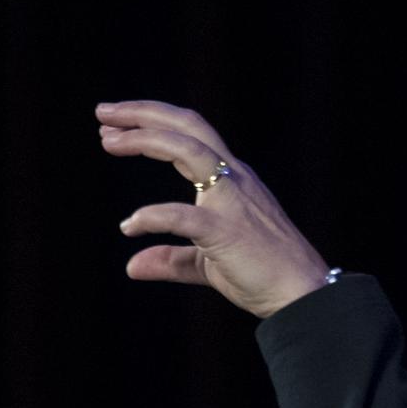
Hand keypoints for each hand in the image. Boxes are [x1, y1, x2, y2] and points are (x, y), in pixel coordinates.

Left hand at [96, 100, 329, 316]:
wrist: (302, 294)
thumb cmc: (263, 276)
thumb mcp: (208, 265)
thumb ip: (171, 259)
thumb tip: (132, 265)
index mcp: (233, 181)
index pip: (192, 136)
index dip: (153, 125)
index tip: (116, 130)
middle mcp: (235, 179)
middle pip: (188, 126)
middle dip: (143, 113)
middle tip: (104, 113)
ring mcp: (233, 201)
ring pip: (187, 149)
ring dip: (145, 138)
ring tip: (109, 139)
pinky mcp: (227, 231)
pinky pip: (182, 216)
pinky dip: (151, 216)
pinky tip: (130, 225)